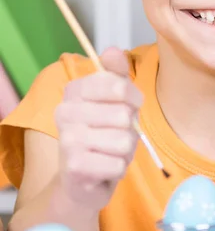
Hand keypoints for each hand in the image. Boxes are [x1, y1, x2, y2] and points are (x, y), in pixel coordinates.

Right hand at [54, 47, 142, 209]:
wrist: (82, 180)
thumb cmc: (103, 135)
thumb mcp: (114, 101)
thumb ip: (117, 75)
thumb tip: (112, 50)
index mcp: (74, 90)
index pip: (119, 86)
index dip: (134, 99)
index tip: (128, 107)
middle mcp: (65, 112)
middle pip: (123, 116)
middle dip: (129, 130)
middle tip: (115, 136)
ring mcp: (67, 140)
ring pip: (124, 142)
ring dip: (125, 151)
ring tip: (110, 153)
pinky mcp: (75, 167)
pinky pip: (119, 165)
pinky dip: (119, 169)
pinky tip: (105, 168)